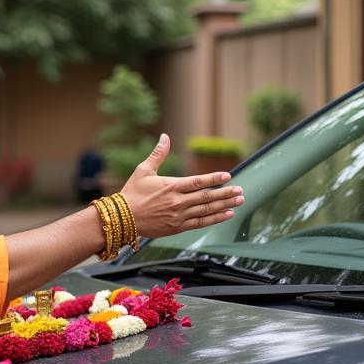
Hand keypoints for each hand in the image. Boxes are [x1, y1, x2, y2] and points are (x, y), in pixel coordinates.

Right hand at [120, 134, 243, 236]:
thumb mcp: (143, 170)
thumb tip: (165, 136)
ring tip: (239, 201)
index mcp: (170, 186)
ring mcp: (178, 216)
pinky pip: (200, 223)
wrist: (122, 218)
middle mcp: (177, 202)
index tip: (228, 176)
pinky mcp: (177, 227)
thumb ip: (158, 154)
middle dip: (226, 193)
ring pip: (207, 210)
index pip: (198, 182)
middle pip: (207, 197)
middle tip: (240, 191)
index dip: (214, 179)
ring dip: (225, 205)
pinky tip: (226, 214)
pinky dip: (215, 219)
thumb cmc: (131, 193)